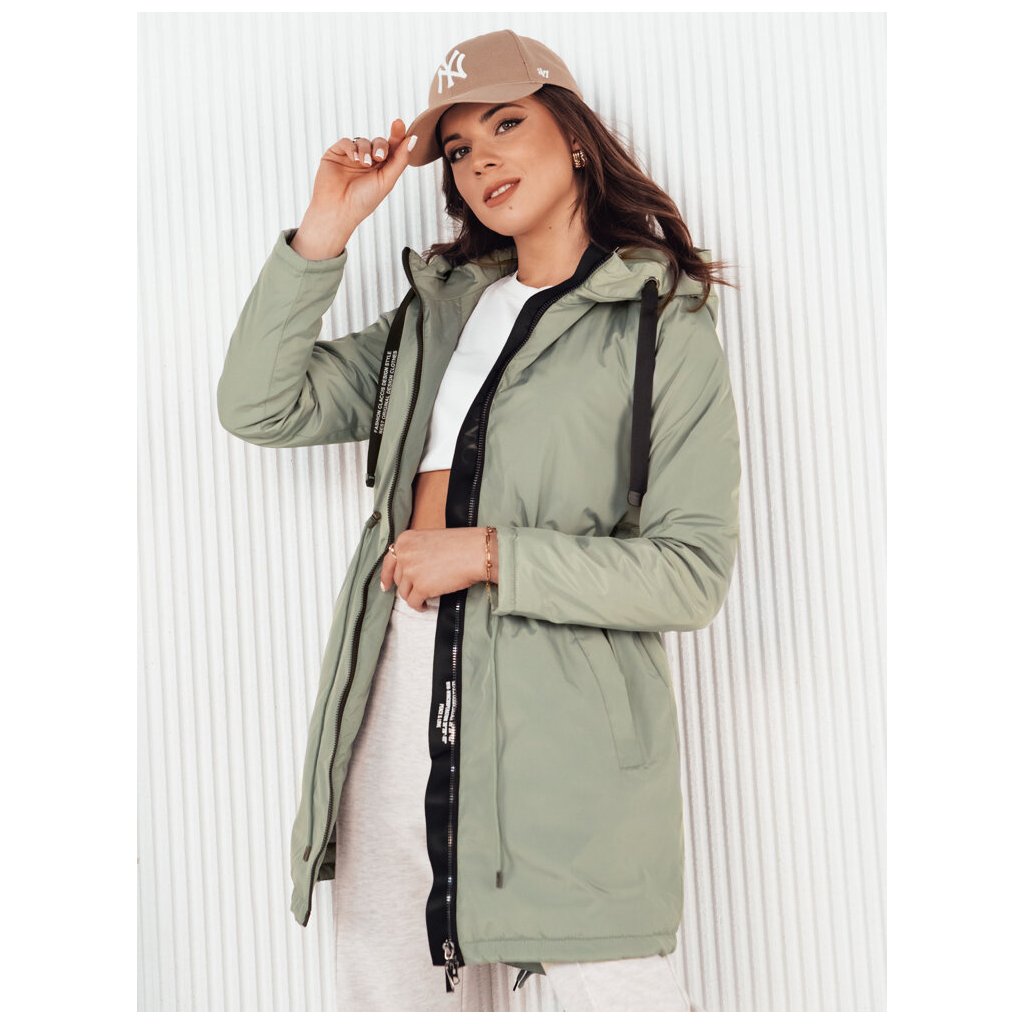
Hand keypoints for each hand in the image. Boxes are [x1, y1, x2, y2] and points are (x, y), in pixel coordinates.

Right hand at [307, 118, 417, 230]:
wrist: (338, 211)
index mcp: (381, 169)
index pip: (392, 148)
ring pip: (362, 141)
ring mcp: (351, 157)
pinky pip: (346, 142)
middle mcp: (367, 162)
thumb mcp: (387, 180)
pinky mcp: (336, 154)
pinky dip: (351, 148)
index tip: (399, 124)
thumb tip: (413, 139)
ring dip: (365, 150)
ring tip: (364, 163)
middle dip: (381, 146)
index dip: (397, 135)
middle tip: (379, 157)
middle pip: (378, 142)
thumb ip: (400, 160)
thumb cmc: (363, 201)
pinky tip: (354, 159)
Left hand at [380, 527, 498, 610]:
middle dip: (407, 586)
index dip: (386, 576)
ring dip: (414, 597)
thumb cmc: (461, 544)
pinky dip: (419, 606)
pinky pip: (413, 603)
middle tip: (415, 590)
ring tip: (425, 597)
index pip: (388, 562)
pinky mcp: (420, 587)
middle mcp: (404, 555)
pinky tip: (426, 605)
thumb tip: (409, 569)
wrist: (475, 552)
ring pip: (404, 593)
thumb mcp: (430, 540)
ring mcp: (411, 572)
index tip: (386, 585)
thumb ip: (415, 552)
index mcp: (405, 540)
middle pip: (398, 579)